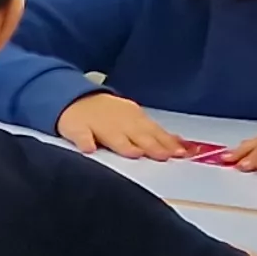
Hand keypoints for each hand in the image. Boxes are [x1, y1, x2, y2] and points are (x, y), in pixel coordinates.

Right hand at [59, 91, 187, 159]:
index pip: (154, 131)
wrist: (75, 99)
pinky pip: (81, 136)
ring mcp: (97, 125)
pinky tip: (88, 150)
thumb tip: (181, 143)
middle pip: (137, 135)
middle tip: (163, 156)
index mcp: (134, 119)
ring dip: (123, 144)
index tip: (180, 153)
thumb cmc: (108, 114)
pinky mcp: (76, 128)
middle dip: (151, 145)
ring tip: (133, 153)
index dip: (167, 142)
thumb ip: (154, 132)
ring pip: (112, 136)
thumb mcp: (134, 119)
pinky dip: (85, 142)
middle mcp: (119, 122)